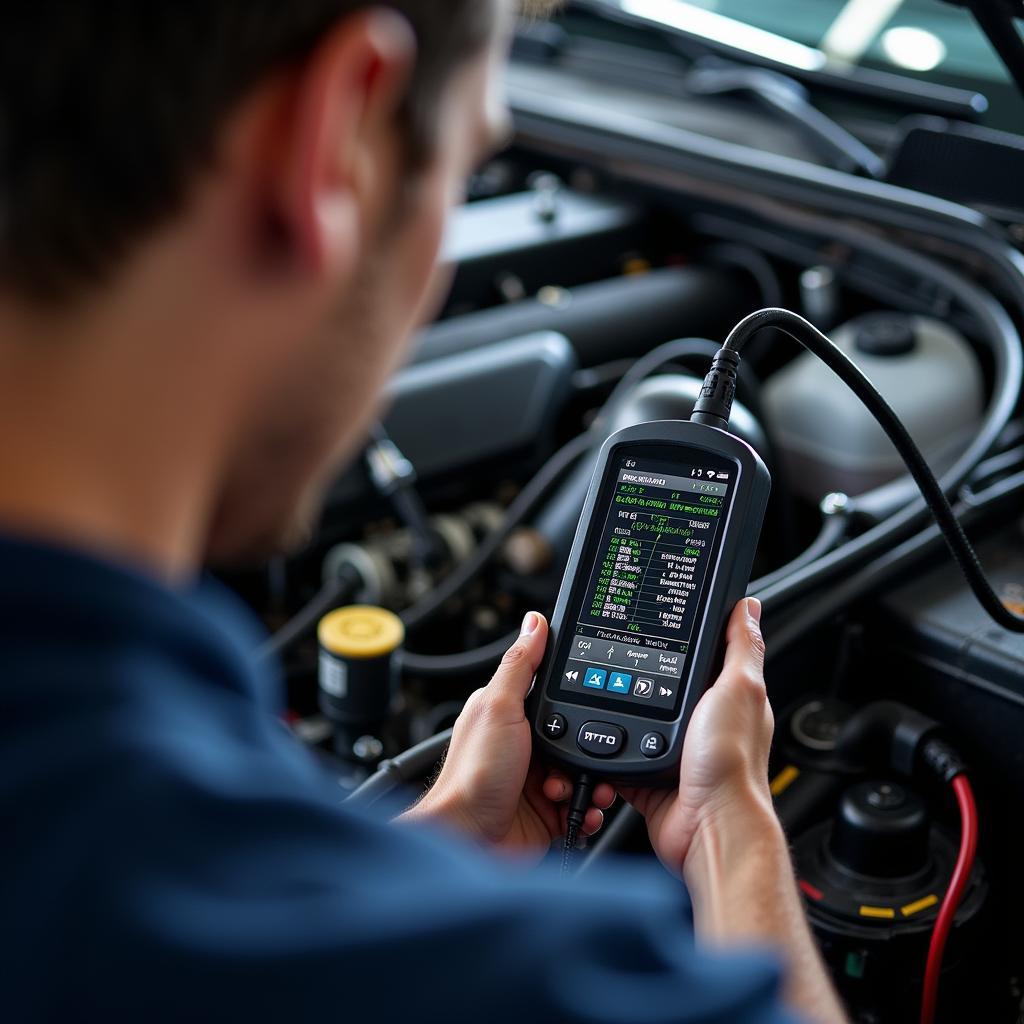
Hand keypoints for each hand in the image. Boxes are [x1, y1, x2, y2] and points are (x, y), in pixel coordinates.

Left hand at [402, 612, 615, 858]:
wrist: (469, 840)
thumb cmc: (472, 775)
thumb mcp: (499, 707)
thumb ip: (521, 665)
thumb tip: (535, 622)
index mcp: (512, 715)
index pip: (557, 694)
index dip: (579, 698)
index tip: (599, 700)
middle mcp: (526, 746)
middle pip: (579, 735)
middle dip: (592, 748)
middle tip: (585, 755)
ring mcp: (538, 780)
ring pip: (587, 772)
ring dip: (592, 781)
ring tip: (573, 787)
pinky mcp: (549, 813)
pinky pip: (585, 805)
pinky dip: (591, 809)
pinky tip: (583, 809)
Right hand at [620, 598, 777, 877]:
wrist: (709, 827)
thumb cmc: (731, 765)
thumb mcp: (739, 688)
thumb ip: (741, 647)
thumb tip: (748, 607)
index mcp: (729, 698)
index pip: (709, 655)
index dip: (689, 637)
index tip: (666, 620)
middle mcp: (704, 724)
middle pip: (665, 684)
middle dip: (644, 675)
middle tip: (623, 657)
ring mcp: (676, 751)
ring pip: (639, 718)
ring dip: (624, 713)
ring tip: (608, 696)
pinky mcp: (651, 776)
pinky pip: (622, 754)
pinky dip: (609, 749)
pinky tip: (603, 738)